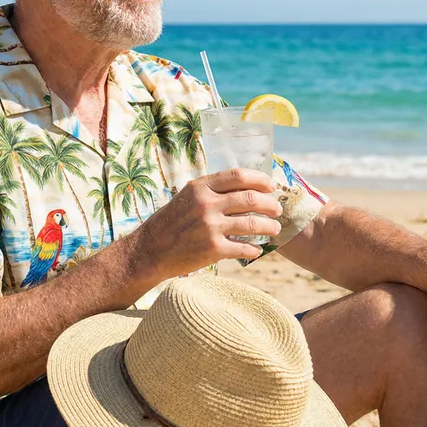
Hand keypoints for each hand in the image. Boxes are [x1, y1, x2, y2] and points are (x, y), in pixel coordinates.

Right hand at [136, 168, 282, 279]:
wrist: (149, 251)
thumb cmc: (170, 223)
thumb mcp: (186, 197)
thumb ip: (211, 190)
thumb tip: (243, 186)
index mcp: (200, 187)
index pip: (238, 176)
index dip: (260, 180)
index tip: (271, 186)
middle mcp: (206, 204)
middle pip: (250, 198)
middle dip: (270, 204)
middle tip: (277, 209)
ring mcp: (210, 227)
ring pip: (252, 223)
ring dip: (269, 227)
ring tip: (274, 229)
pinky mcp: (213, 249)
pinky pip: (244, 247)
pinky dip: (255, 249)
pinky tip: (257, 250)